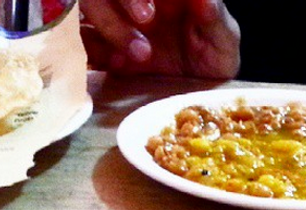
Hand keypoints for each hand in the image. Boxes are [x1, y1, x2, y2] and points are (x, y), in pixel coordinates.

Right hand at [79, 0, 239, 78]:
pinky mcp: (101, 51)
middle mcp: (131, 1)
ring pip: (86, 8)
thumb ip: (215, 17)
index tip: (151, 10)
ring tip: (139, 56)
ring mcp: (112, 22)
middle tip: (146, 20)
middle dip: (121, 2)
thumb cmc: (213, 60)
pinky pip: (81, 42)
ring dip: (110, 26)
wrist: (197, 102)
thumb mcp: (224, 41)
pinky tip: (119, 66)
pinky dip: (95, 52)